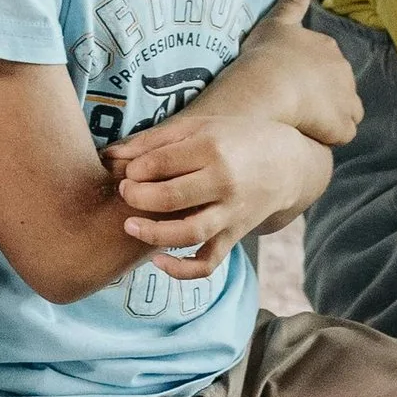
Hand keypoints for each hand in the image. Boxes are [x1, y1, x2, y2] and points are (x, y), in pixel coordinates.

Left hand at [107, 107, 332, 274]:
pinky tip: (158, 260)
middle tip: (124, 192)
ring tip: (130, 225)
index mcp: (212, 149)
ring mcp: (230, 214)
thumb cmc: (233, 138)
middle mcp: (223, 183)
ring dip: (154, 234)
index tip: (126, 171)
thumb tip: (111, 156)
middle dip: (139, 198)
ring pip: (190, 233)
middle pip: (173, 198)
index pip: (163, 163)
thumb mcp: (198, 126)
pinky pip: (208, 262)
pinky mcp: (233, 237)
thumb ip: (154, 140)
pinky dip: (182, 270)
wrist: (285, 163)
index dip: (136, 169)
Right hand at [228, 0, 364, 148]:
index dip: (313, 75)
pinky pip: (341, 134)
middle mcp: (344, 72)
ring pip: (346, 112)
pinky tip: (310, 133)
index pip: (330, 64)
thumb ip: (292, 1)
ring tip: (306, 121)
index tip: (295, 81)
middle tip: (298, 103)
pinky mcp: (344, 127)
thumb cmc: (268, 54)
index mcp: (329, 48)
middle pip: (340, 88)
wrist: (268, 87)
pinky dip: (330, 135)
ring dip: (331, 116)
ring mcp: (347, 100)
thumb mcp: (276, 22)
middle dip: (326, 96)